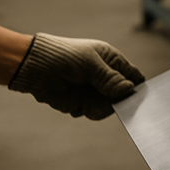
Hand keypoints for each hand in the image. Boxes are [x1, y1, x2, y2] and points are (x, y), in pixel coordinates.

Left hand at [9, 33, 144, 119]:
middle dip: (117, 101)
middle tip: (105, 99)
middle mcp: (106, 77)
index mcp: (112, 61)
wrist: (33, 68)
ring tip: (86, 100)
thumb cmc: (63, 56)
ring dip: (101, 107)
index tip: (133, 96)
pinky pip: (95, 113)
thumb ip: (110, 78)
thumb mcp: (90, 64)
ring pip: (110, 107)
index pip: (134, 76)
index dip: (136, 86)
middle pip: (124, 96)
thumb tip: (129, 88)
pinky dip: (88, 112)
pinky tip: (77, 104)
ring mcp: (95, 91)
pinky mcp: (83, 103)